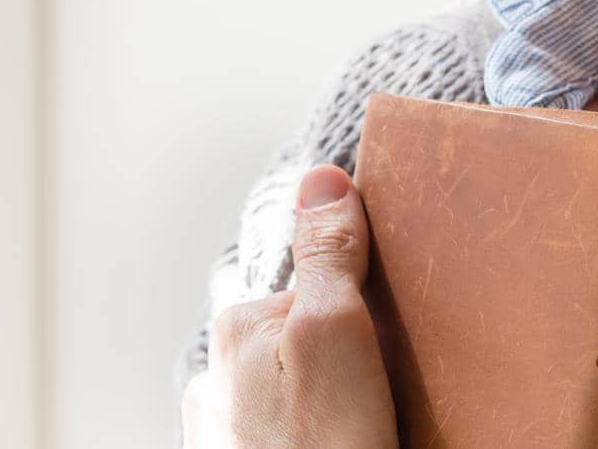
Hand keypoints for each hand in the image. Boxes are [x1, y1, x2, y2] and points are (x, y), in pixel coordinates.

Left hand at [183, 165, 398, 447]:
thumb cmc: (327, 448)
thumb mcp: (339, 331)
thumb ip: (331, 253)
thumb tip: (322, 176)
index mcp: (235, 330)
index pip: (313, 285)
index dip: (361, 308)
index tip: (386, 340)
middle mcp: (212, 382)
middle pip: (299, 339)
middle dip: (340, 357)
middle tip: (378, 392)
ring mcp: (219, 436)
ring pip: (290, 392)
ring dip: (324, 402)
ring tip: (361, 429)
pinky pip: (285, 435)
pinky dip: (312, 437)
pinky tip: (341, 446)